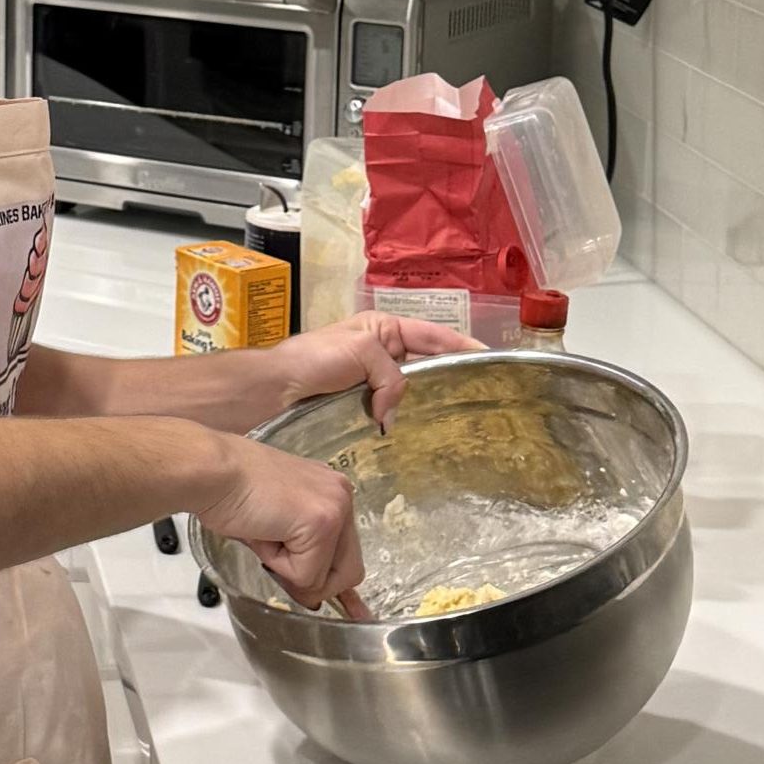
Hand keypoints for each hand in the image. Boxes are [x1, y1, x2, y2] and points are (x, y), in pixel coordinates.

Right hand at [197, 435, 362, 610]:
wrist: (211, 471)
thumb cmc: (229, 489)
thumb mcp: (277, 519)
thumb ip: (301, 548)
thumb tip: (313, 597)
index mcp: (331, 490)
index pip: (346, 552)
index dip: (324, 575)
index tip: (317, 590)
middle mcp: (341, 494)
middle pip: (350, 570)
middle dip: (312, 580)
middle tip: (277, 563)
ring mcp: (336, 508)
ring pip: (327, 577)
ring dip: (290, 570)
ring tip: (265, 534)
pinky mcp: (322, 523)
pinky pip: (305, 574)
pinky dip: (277, 564)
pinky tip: (262, 532)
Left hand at [274, 313, 481, 432]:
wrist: (274, 388)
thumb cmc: (312, 359)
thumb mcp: (361, 351)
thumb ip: (391, 377)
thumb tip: (393, 414)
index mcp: (383, 329)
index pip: (433, 336)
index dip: (461, 346)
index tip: (489, 358)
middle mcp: (380, 352)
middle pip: (426, 366)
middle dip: (447, 378)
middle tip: (478, 395)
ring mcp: (371, 380)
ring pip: (409, 392)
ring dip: (423, 405)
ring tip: (453, 419)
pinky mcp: (360, 405)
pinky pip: (390, 411)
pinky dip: (400, 421)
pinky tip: (413, 434)